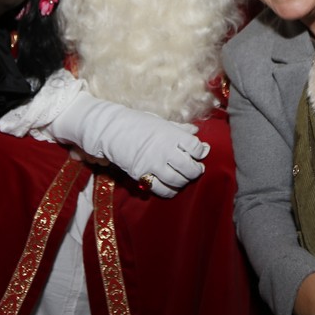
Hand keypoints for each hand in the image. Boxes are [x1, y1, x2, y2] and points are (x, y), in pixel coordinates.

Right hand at [49, 90, 208, 197]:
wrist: (112, 129)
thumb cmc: (138, 124)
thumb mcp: (161, 122)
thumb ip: (179, 129)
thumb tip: (195, 132)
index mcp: (171, 134)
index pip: (196, 147)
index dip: (201, 151)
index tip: (200, 152)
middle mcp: (164, 149)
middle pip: (190, 167)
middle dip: (196, 170)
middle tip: (196, 169)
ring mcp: (153, 163)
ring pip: (178, 180)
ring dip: (184, 181)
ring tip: (183, 177)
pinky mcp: (142, 175)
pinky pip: (162, 189)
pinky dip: (170, 191)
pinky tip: (171, 186)